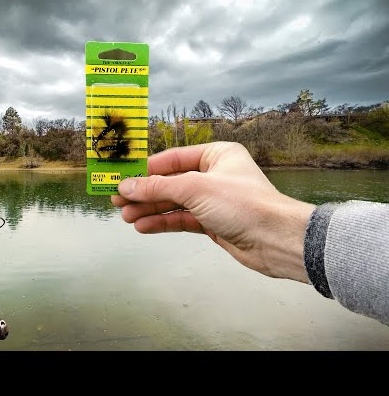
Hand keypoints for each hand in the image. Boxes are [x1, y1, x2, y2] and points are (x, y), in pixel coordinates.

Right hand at [111, 142, 315, 282]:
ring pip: (174, 203)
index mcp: (216, 154)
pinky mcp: (213, 222)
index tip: (123, 177)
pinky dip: (162, 222)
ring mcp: (213, 200)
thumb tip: (126, 186)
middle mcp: (214, 175)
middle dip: (144, 192)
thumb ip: (157, 187)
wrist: (276, 241)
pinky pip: (181, 219)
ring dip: (150, 209)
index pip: (172, 158)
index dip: (146, 169)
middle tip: (118, 200)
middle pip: (170, 182)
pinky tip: (143, 226)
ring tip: (126, 217)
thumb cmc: (244, 205)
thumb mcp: (194, 188)